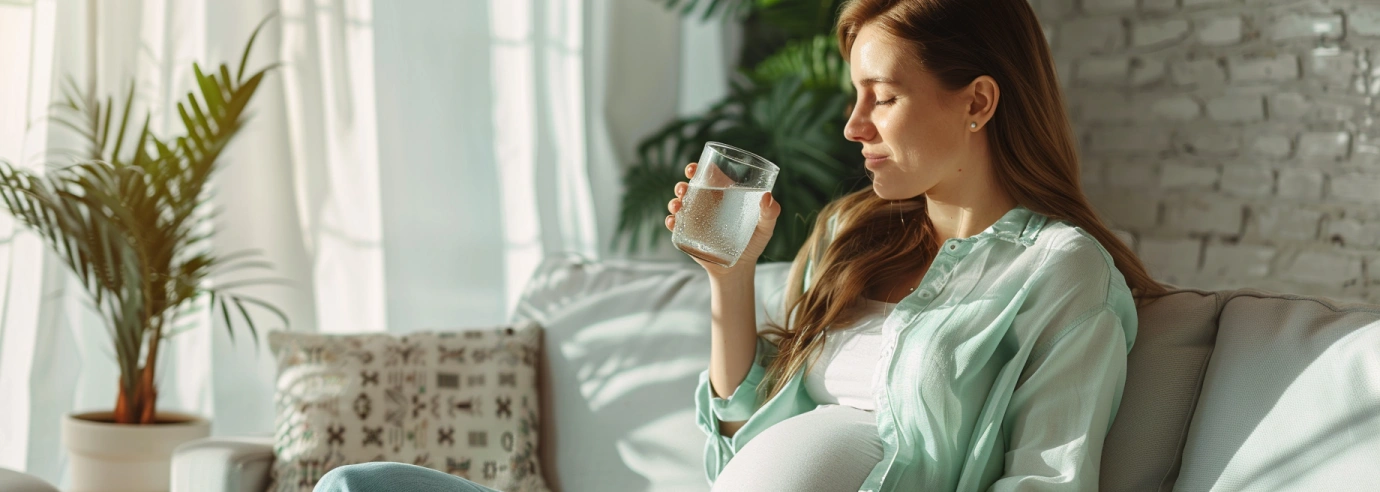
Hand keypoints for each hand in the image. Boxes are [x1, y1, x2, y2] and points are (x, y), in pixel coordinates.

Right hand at [666, 162, 780, 277]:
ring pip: (679, 204)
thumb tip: (767, 197)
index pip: (707, 177)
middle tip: (684, 187)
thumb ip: (770, 213)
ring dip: (674, 201)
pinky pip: (675, 226)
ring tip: (678, 205)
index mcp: (722, 196)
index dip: (698, 169)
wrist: (739, 269)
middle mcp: (706, 205)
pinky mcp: (688, 236)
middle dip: (682, 185)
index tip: (694, 168)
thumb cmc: (753, 244)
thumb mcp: (765, 228)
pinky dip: (671, 221)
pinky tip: (673, 221)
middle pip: (689, 188)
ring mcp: (695, 220)